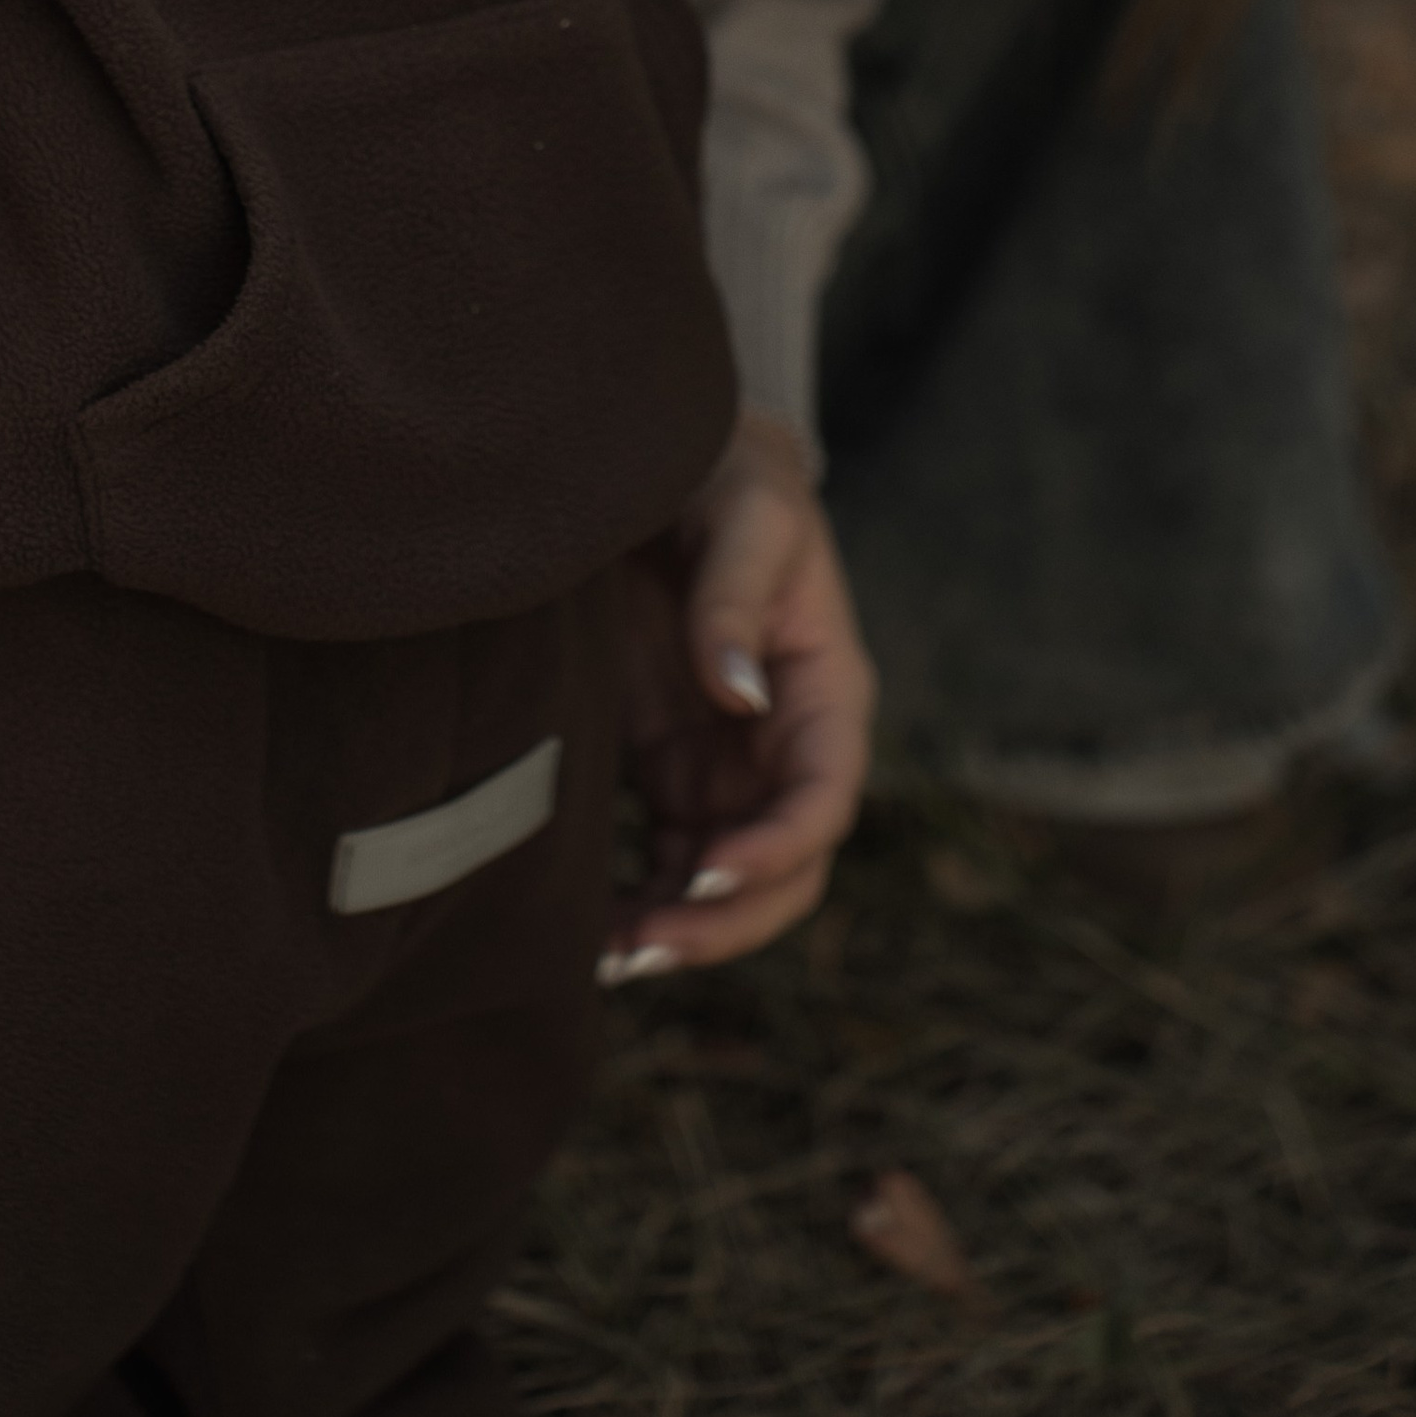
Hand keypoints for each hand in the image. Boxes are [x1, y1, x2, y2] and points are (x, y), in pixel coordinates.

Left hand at [603, 408, 875, 979]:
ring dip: (680, 927)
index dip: (779, 846)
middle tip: (646, 946)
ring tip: (610, 954)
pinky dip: (641, 898)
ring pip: (724, 880)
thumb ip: (736, 597)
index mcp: (825, 690)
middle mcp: (782, 743)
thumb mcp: (743, 513)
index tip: (714, 868)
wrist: (669, 462)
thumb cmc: (723, 474)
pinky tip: (590, 929)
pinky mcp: (670, 764)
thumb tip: (736, 692)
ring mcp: (727, 762)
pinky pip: (669, 856)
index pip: (823, 796)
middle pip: (782, 868)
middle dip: (725, 918)